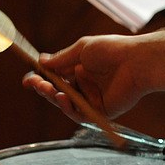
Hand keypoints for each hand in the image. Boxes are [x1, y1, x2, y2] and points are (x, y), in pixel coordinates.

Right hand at [22, 35, 148, 121]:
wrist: (135, 61)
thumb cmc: (112, 50)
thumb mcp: (81, 49)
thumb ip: (61, 59)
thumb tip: (41, 61)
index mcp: (80, 70)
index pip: (55, 77)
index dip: (41, 79)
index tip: (30, 78)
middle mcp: (85, 85)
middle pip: (57, 92)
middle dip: (44, 88)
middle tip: (35, 84)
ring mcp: (92, 99)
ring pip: (66, 104)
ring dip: (53, 97)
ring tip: (48, 89)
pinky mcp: (101, 112)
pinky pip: (80, 114)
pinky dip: (68, 108)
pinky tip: (62, 98)